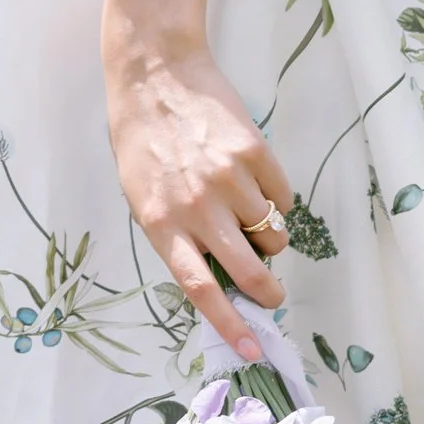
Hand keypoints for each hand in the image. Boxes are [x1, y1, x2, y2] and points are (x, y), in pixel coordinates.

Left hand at [105, 38, 293, 358]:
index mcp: (162, 224)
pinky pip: (281, 197)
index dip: (230, 324)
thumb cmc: (142, 141)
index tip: (251, 348)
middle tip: (274, 296)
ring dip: (268, 240)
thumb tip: (218, 273)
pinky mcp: (255, 153)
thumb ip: (175, 235)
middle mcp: (198, 207)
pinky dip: (276, 202)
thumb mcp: (142, 196)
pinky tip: (256, 186)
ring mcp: (229, 179)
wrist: (157, 75)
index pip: (201, 288)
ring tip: (253, 223)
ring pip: (270, 234)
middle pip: (248, 270)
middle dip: (269, 292)